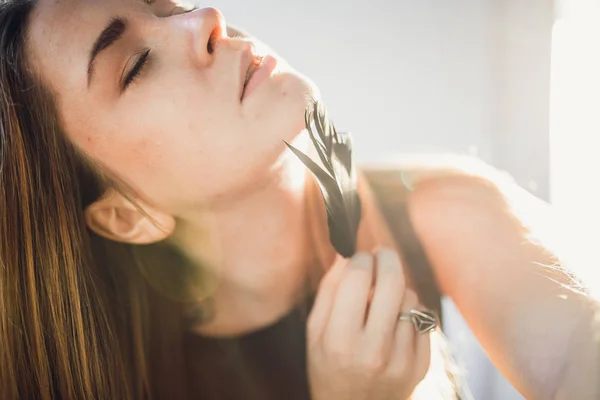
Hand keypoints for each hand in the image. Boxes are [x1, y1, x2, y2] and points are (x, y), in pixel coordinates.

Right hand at [307, 249, 430, 399]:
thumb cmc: (328, 368)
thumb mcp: (315, 332)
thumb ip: (329, 291)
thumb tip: (346, 254)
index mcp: (340, 340)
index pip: (358, 277)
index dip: (359, 258)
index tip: (359, 257)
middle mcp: (373, 351)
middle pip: (392, 281)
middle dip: (386, 258)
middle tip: (381, 254)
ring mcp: (401, 361)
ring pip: (410, 297)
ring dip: (397, 289)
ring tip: (382, 300)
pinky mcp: (421, 366)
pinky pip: (424, 318)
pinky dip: (410, 312)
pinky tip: (395, 321)